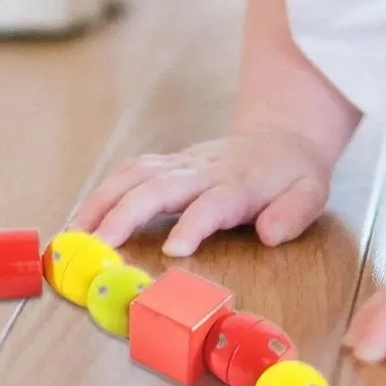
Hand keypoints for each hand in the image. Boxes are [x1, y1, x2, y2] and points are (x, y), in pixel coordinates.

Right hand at [71, 130, 332, 256]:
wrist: (278, 134)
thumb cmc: (291, 174)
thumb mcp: (310, 192)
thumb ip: (292, 213)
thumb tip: (271, 234)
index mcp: (237, 183)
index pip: (212, 203)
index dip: (193, 225)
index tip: (174, 250)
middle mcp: (201, 170)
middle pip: (157, 187)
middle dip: (124, 215)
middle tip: (98, 247)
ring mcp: (179, 164)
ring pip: (133, 175)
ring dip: (101, 202)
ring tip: (75, 235)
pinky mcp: (164, 164)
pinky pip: (127, 173)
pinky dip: (101, 193)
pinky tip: (82, 218)